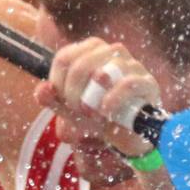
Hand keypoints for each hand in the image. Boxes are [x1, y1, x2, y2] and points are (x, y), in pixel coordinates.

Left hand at [38, 38, 162, 163]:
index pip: (65, 58)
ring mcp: (132, 65)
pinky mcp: (148, 83)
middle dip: (72, 92)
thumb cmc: (99, 117)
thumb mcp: (71, 111)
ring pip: (104, 70)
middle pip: (81, 64)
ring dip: (90, 96)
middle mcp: (112, 52)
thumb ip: (54, 99)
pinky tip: (106, 111)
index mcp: (91, 52)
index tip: (62, 102)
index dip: (58, 82)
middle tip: (76, 110)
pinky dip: (113, 98)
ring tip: (90, 113)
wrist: (127, 137)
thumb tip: (42, 90)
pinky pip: (129, 83)